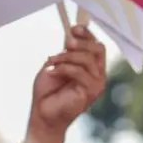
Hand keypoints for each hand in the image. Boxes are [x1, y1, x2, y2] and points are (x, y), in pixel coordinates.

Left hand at [27, 25, 106, 142]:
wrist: (43, 114)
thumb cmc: (48, 92)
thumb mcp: (55, 65)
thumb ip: (65, 53)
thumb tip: (70, 36)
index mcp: (91, 68)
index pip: (97, 46)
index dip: (87, 34)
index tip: (72, 29)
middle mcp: (98, 75)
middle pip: (98, 49)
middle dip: (81, 42)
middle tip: (65, 44)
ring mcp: (97, 84)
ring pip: (87, 59)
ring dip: (65, 57)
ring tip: (51, 63)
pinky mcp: (91, 92)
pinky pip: (79, 72)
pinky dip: (63, 68)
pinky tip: (51, 72)